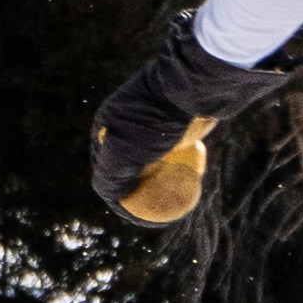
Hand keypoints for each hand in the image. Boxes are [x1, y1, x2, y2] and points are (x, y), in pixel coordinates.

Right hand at [87, 20, 258, 228]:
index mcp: (105, 126)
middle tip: (160, 214)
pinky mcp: (177, 120)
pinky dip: (184, 169)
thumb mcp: (123, 153)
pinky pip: (179, 151)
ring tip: (178, 205)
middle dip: (143, 194)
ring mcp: (153, 121)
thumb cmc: (155, 120)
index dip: (120, 200)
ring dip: (164, 184)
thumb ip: (109, 179)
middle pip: (132, 167)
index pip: (106, 171)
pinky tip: (197, 186)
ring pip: (157, 161)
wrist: (195, 85)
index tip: (141, 217)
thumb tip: (110, 200)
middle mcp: (126, 122)